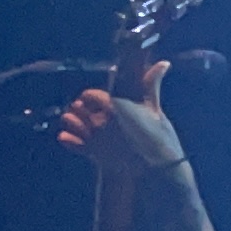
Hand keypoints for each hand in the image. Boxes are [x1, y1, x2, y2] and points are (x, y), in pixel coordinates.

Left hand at [57, 60, 184, 176]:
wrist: (157, 167)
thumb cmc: (159, 137)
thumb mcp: (155, 109)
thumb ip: (151, 85)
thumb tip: (163, 63)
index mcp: (114, 106)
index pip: (90, 94)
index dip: (93, 97)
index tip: (100, 100)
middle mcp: (100, 120)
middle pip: (77, 106)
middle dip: (82, 107)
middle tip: (91, 111)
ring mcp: (93, 137)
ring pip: (69, 121)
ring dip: (72, 120)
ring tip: (80, 122)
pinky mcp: (91, 152)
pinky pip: (69, 141)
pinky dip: (68, 138)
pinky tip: (72, 137)